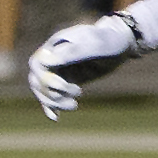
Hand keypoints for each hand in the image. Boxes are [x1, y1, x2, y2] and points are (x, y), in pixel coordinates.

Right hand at [27, 15, 142, 118]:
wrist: (120, 43)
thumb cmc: (108, 40)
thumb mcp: (94, 45)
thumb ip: (72, 53)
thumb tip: (46, 62)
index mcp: (55, 46)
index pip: (38, 64)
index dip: (45, 78)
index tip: (63, 84)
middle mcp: (52, 58)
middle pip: (37, 80)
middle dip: (52, 92)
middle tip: (77, 92)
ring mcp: (58, 70)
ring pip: (44, 90)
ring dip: (55, 101)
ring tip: (74, 105)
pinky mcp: (66, 80)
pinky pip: (53, 95)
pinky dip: (52, 107)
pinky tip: (56, 118)